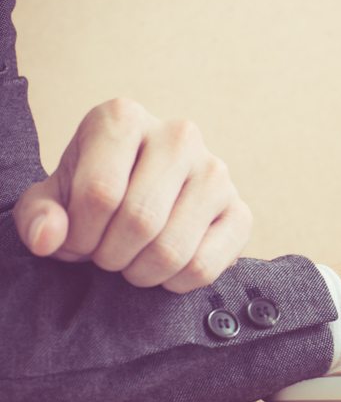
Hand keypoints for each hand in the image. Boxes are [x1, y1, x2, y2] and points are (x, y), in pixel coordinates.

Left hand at [13, 98, 250, 292]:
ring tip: (132, 262)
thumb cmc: (94, 193)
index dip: (80, 235)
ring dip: (141, 273)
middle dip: (110, 256)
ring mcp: (217, 172)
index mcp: (123, 118)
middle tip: (105, 256)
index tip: (77, 242)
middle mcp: (179, 135)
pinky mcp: (241, 211)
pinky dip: (175, 283)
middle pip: (141, 220)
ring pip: (173, 249)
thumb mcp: (53, 198)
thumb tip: (50, 238)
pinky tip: (164, 270)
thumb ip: (37, 216)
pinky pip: (204, 267)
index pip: (100, 193)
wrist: (144, 197)